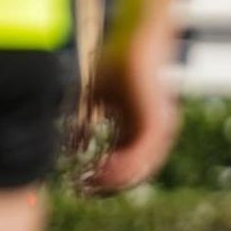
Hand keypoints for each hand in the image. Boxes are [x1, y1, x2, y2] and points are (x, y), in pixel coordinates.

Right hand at [83, 31, 179, 193]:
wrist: (140, 39)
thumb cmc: (118, 63)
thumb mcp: (96, 98)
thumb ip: (86, 124)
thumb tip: (71, 150)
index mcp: (139, 132)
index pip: (124, 166)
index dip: (103, 179)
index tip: (80, 186)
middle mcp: (152, 136)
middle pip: (132, 173)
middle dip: (106, 186)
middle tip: (82, 191)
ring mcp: (158, 131)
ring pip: (139, 168)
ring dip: (113, 180)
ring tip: (89, 185)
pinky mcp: (158, 122)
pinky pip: (141, 152)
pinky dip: (123, 164)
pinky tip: (102, 169)